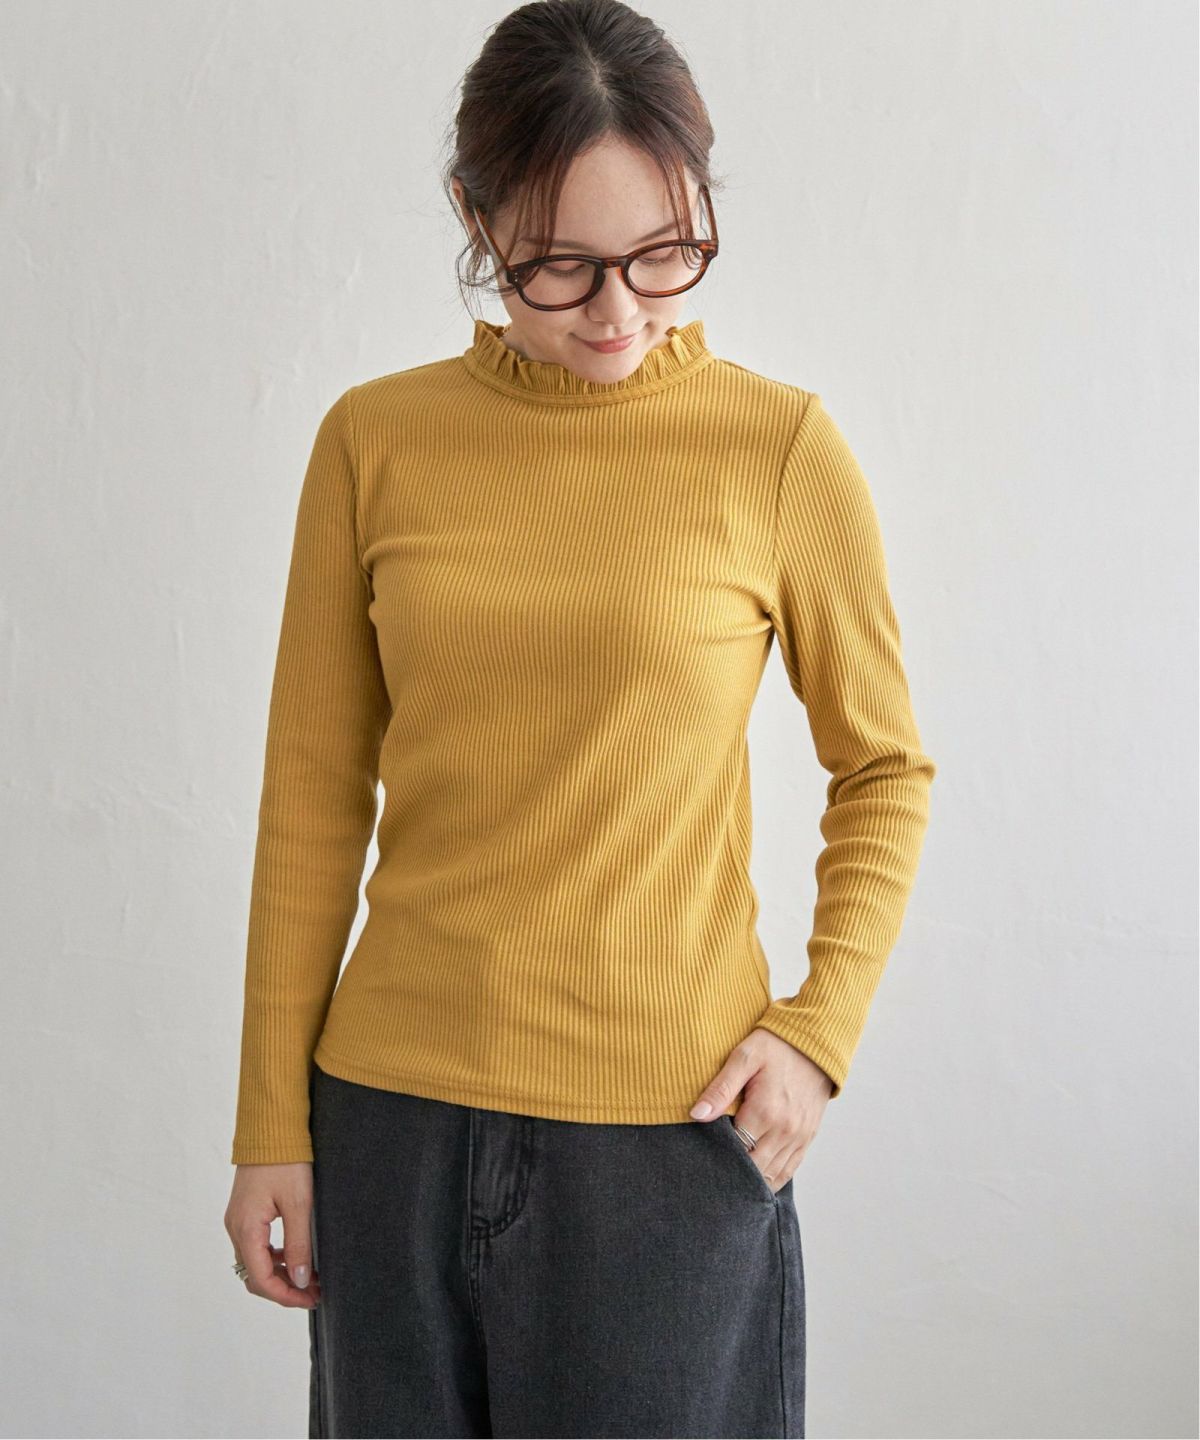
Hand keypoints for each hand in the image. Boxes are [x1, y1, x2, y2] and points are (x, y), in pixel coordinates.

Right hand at [224, 1163, 320, 1308]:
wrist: (271, 1129)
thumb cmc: (286, 1162)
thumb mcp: (299, 1204)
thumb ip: (299, 1245)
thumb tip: (301, 1281)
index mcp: (246, 1229)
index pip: (260, 1279)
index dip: (286, 1296)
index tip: (311, 1299)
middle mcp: (236, 1228)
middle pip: (255, 1275)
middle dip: (284, 1289)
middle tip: (315, 1292)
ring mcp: (238, 1221)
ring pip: (255, 1262)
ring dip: (281, 1274)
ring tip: (311, 1277)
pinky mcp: (245, 1213)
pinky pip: (256, 1246)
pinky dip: (275, 1258)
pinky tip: (296, 1256)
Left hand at [689, 1027, 833, 1191]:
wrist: (815, 1042)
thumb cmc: (776, 1046)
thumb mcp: (743, 1057)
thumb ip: (720, 1088)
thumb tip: (697, 1115)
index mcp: (765, 1111)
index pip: (735, 1149)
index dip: (717, 1155)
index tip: (703, 1155)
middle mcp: (785, 1130)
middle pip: (753, 1168)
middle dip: (733, 1173)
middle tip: (712, 1174)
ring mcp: (799, 1136)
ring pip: (772, 1175)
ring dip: (752, 1180)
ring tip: (731, 1181)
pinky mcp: (808, 1137)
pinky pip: (789, 1169)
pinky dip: (773, 1178)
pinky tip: (757, 1179)